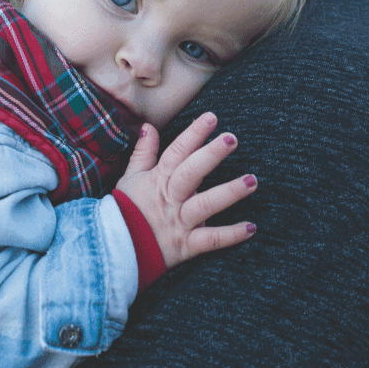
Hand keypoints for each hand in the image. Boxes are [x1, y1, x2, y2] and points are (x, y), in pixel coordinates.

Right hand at [115, 112, 257, 268]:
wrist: (117, 249)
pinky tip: (251, 228)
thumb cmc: (126, 210)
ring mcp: (179, 222)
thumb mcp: (130, 178)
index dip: (193, 134)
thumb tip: (149, 127)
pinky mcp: (186, 245)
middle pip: (191, 173)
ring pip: (205, 205)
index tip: (211, 118)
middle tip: (231, 139)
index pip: (176, 152)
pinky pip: (210, 240)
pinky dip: (231, 235)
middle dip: (211, 155)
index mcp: (159, 180)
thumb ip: (143, 153)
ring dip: (229, 193)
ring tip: (251, 181)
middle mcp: (171, 199)